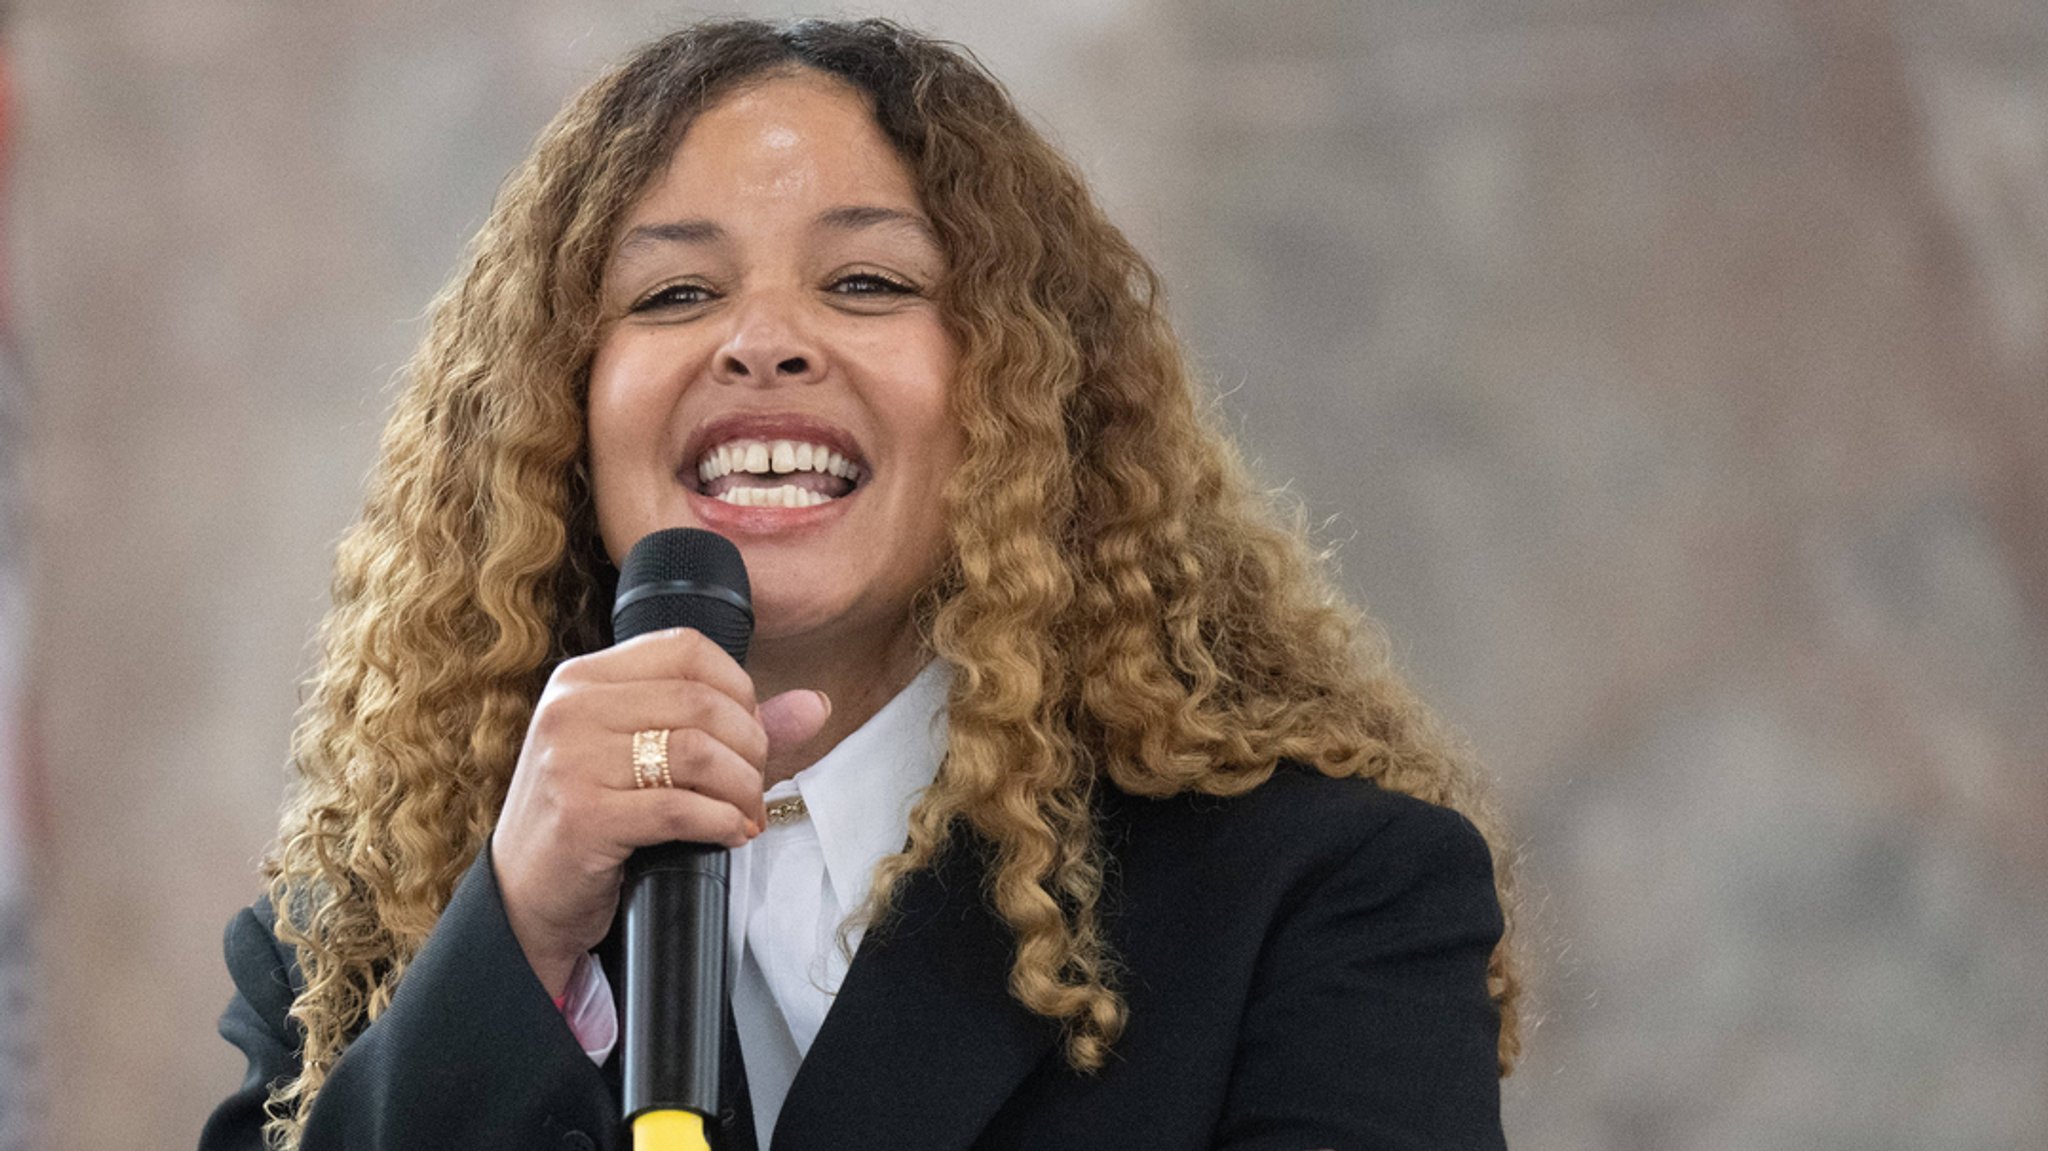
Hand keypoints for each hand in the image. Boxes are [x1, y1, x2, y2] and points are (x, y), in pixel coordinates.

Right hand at [490, 627, 830, 996]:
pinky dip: (722, 822)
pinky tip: (731, 833)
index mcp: (583, 679)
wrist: (525, 900)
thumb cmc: (592, 819)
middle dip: (750, 747)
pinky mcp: (581, 817)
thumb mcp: (646, 758)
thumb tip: (816, 705)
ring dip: (742, 788)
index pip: (686, 648)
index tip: (749, 733)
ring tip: (746, 812)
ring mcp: (569, 761)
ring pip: (697, 752)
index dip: (739, 688)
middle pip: (701, 701)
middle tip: (754, 785)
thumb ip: (730, 726)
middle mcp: (570, 709)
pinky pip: (680, 808)